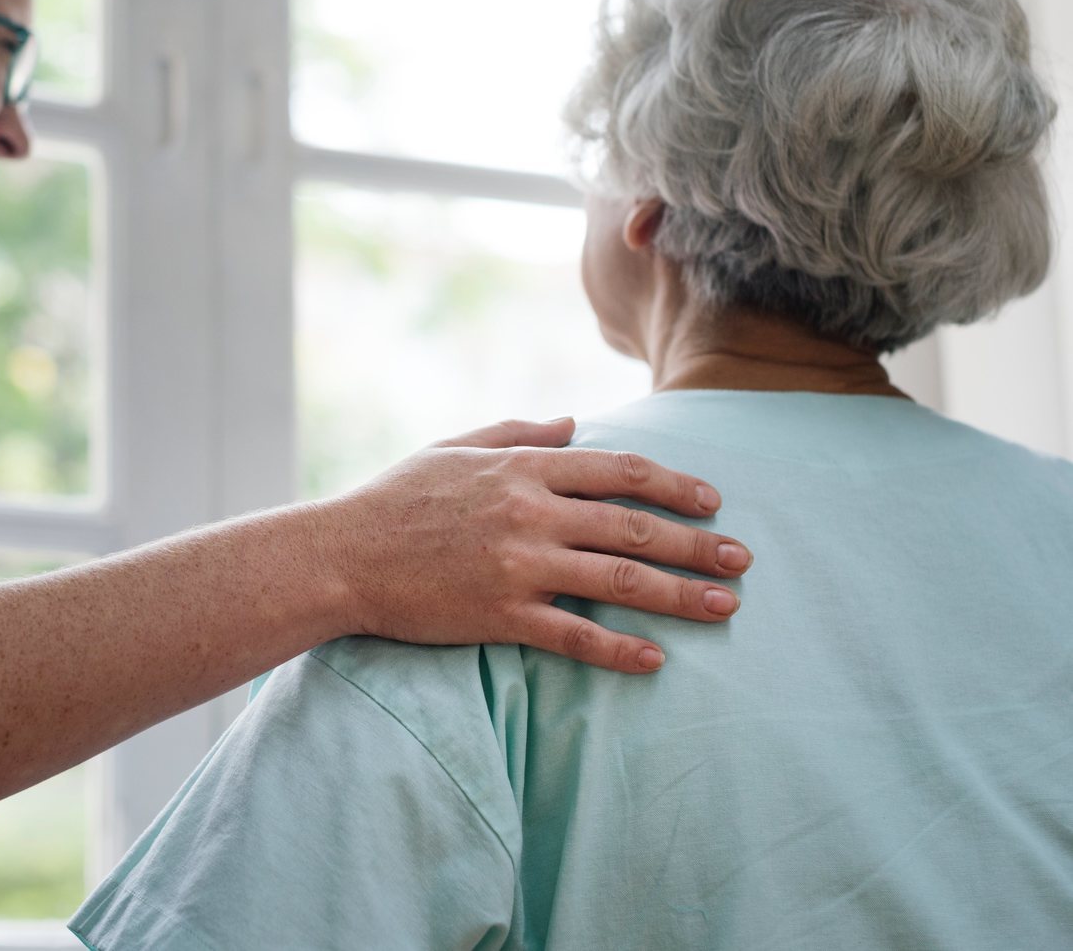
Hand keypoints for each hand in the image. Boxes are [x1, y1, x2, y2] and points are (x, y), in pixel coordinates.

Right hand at [320, 417, 750, 673]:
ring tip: (726, 606)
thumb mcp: (454, 447)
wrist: (341, 554)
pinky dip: (618, 649)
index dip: (674, 484)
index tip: (711, 500)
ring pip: (619, 579)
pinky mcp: (501, 614)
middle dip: (697, 543)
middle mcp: (530, 512)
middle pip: (634, 525)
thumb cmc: (394, 498)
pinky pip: (574, 635)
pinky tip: (654, 660)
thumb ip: (517, 432)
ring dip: (680, 595)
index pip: (619, 471)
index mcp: (523, 467)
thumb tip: (574, 423)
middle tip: (742, 559)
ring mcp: (518, 565)